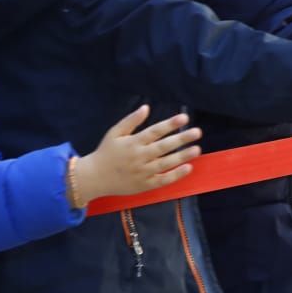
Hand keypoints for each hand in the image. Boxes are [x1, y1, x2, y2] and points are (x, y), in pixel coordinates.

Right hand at [76, 106, 201, 201]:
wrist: (94, 178)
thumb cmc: (106, 153)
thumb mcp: (114, 133)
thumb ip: (131, 120)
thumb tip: (146, 107)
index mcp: (132, 143)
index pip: (154, 132)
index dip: (170, 124)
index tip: (184, 118)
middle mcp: (139, 157)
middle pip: (163, 147)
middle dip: (181, 139)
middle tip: (198, 132)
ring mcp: (142, 172)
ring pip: (166, 164)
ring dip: (182, 156)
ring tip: (197, 149)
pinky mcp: (145, 185)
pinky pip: (163, 180)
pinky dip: (176, 175)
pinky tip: (188, 168)